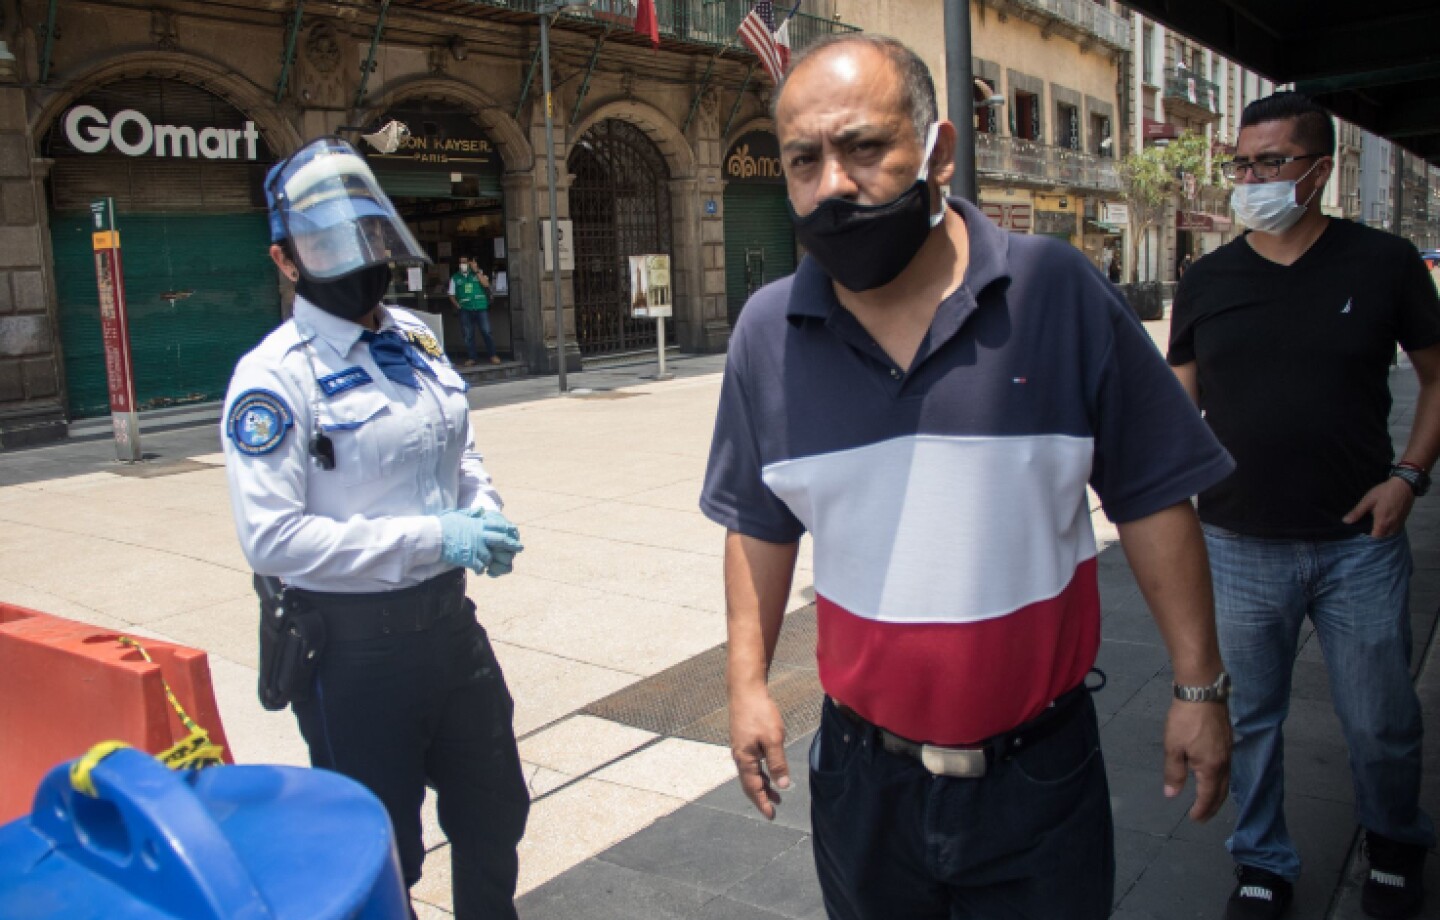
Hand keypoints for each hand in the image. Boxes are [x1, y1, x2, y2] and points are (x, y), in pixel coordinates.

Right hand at [437, 511, 523, 574]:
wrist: (433, 536)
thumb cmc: (443, 524)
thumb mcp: (458, 515)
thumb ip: (471, 514)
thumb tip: (481, 511)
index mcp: (478, 524)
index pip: (498, 525)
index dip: (508, 529)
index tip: (514, 532)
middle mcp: (480, 535)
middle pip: (502, 540)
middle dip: (512, 545)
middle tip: (520, 548)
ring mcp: (476, 547)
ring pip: (491, 556)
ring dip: (491, 560)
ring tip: (488, 563)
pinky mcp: (469, 558)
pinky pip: (481, 567)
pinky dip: (481, 570)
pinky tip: (479, 571)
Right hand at [728, 687, 789, 819]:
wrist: (745, 690)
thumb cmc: (760, 713)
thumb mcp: (773, 739)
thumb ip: (778, 763)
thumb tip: (782, 786)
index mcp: (745, 759)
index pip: (753, 788)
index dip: (762, 803)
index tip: (771, 816)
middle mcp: (740, 756)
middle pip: (750, 783)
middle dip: (761, 797)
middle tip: (774, 809)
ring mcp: (740, 747)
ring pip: (751, 773)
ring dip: (763, 785)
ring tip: (776, 794)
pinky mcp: (744, 739)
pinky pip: (752, 763)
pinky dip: (761, 772)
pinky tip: (769, 770)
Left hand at [1163, 699, 1231, 821]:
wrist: (1202, 692)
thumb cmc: (1185, 720)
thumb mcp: (1173, 747)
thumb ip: (1174, 773)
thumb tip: (1172, 795)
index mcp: (1211, 767)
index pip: (1208, 796)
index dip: (1202, 809)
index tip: (1195, 819)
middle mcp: (1224, 763)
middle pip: (1221, 792)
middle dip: (1212, 807)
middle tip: (1203, 817)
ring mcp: (1228, 752)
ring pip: (1226, 781)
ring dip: (1217, 794)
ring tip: (1209, 802)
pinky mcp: (1228, 742)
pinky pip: (1226, 769)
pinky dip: (1220, 780)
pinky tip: (1214, 778)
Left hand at [1343, 478, 1413, 536]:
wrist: (1404, 485)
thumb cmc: (1384, 492)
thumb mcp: (1368, 500)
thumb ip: (1357, 512)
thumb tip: (1345, 521)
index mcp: (1382, 522)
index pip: (1375, 537)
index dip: (1368, 536)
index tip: (1361, 531)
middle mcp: (1392, 526)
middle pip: (1382, 537)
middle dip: (1375, 534)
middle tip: (1367, 527)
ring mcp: (1399, 523)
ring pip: (1389, 534)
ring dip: (1383, 532)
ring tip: (1375, 524)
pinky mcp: (1403, 520)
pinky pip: (1395, 529)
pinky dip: (1389, 528)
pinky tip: (1384, 521)